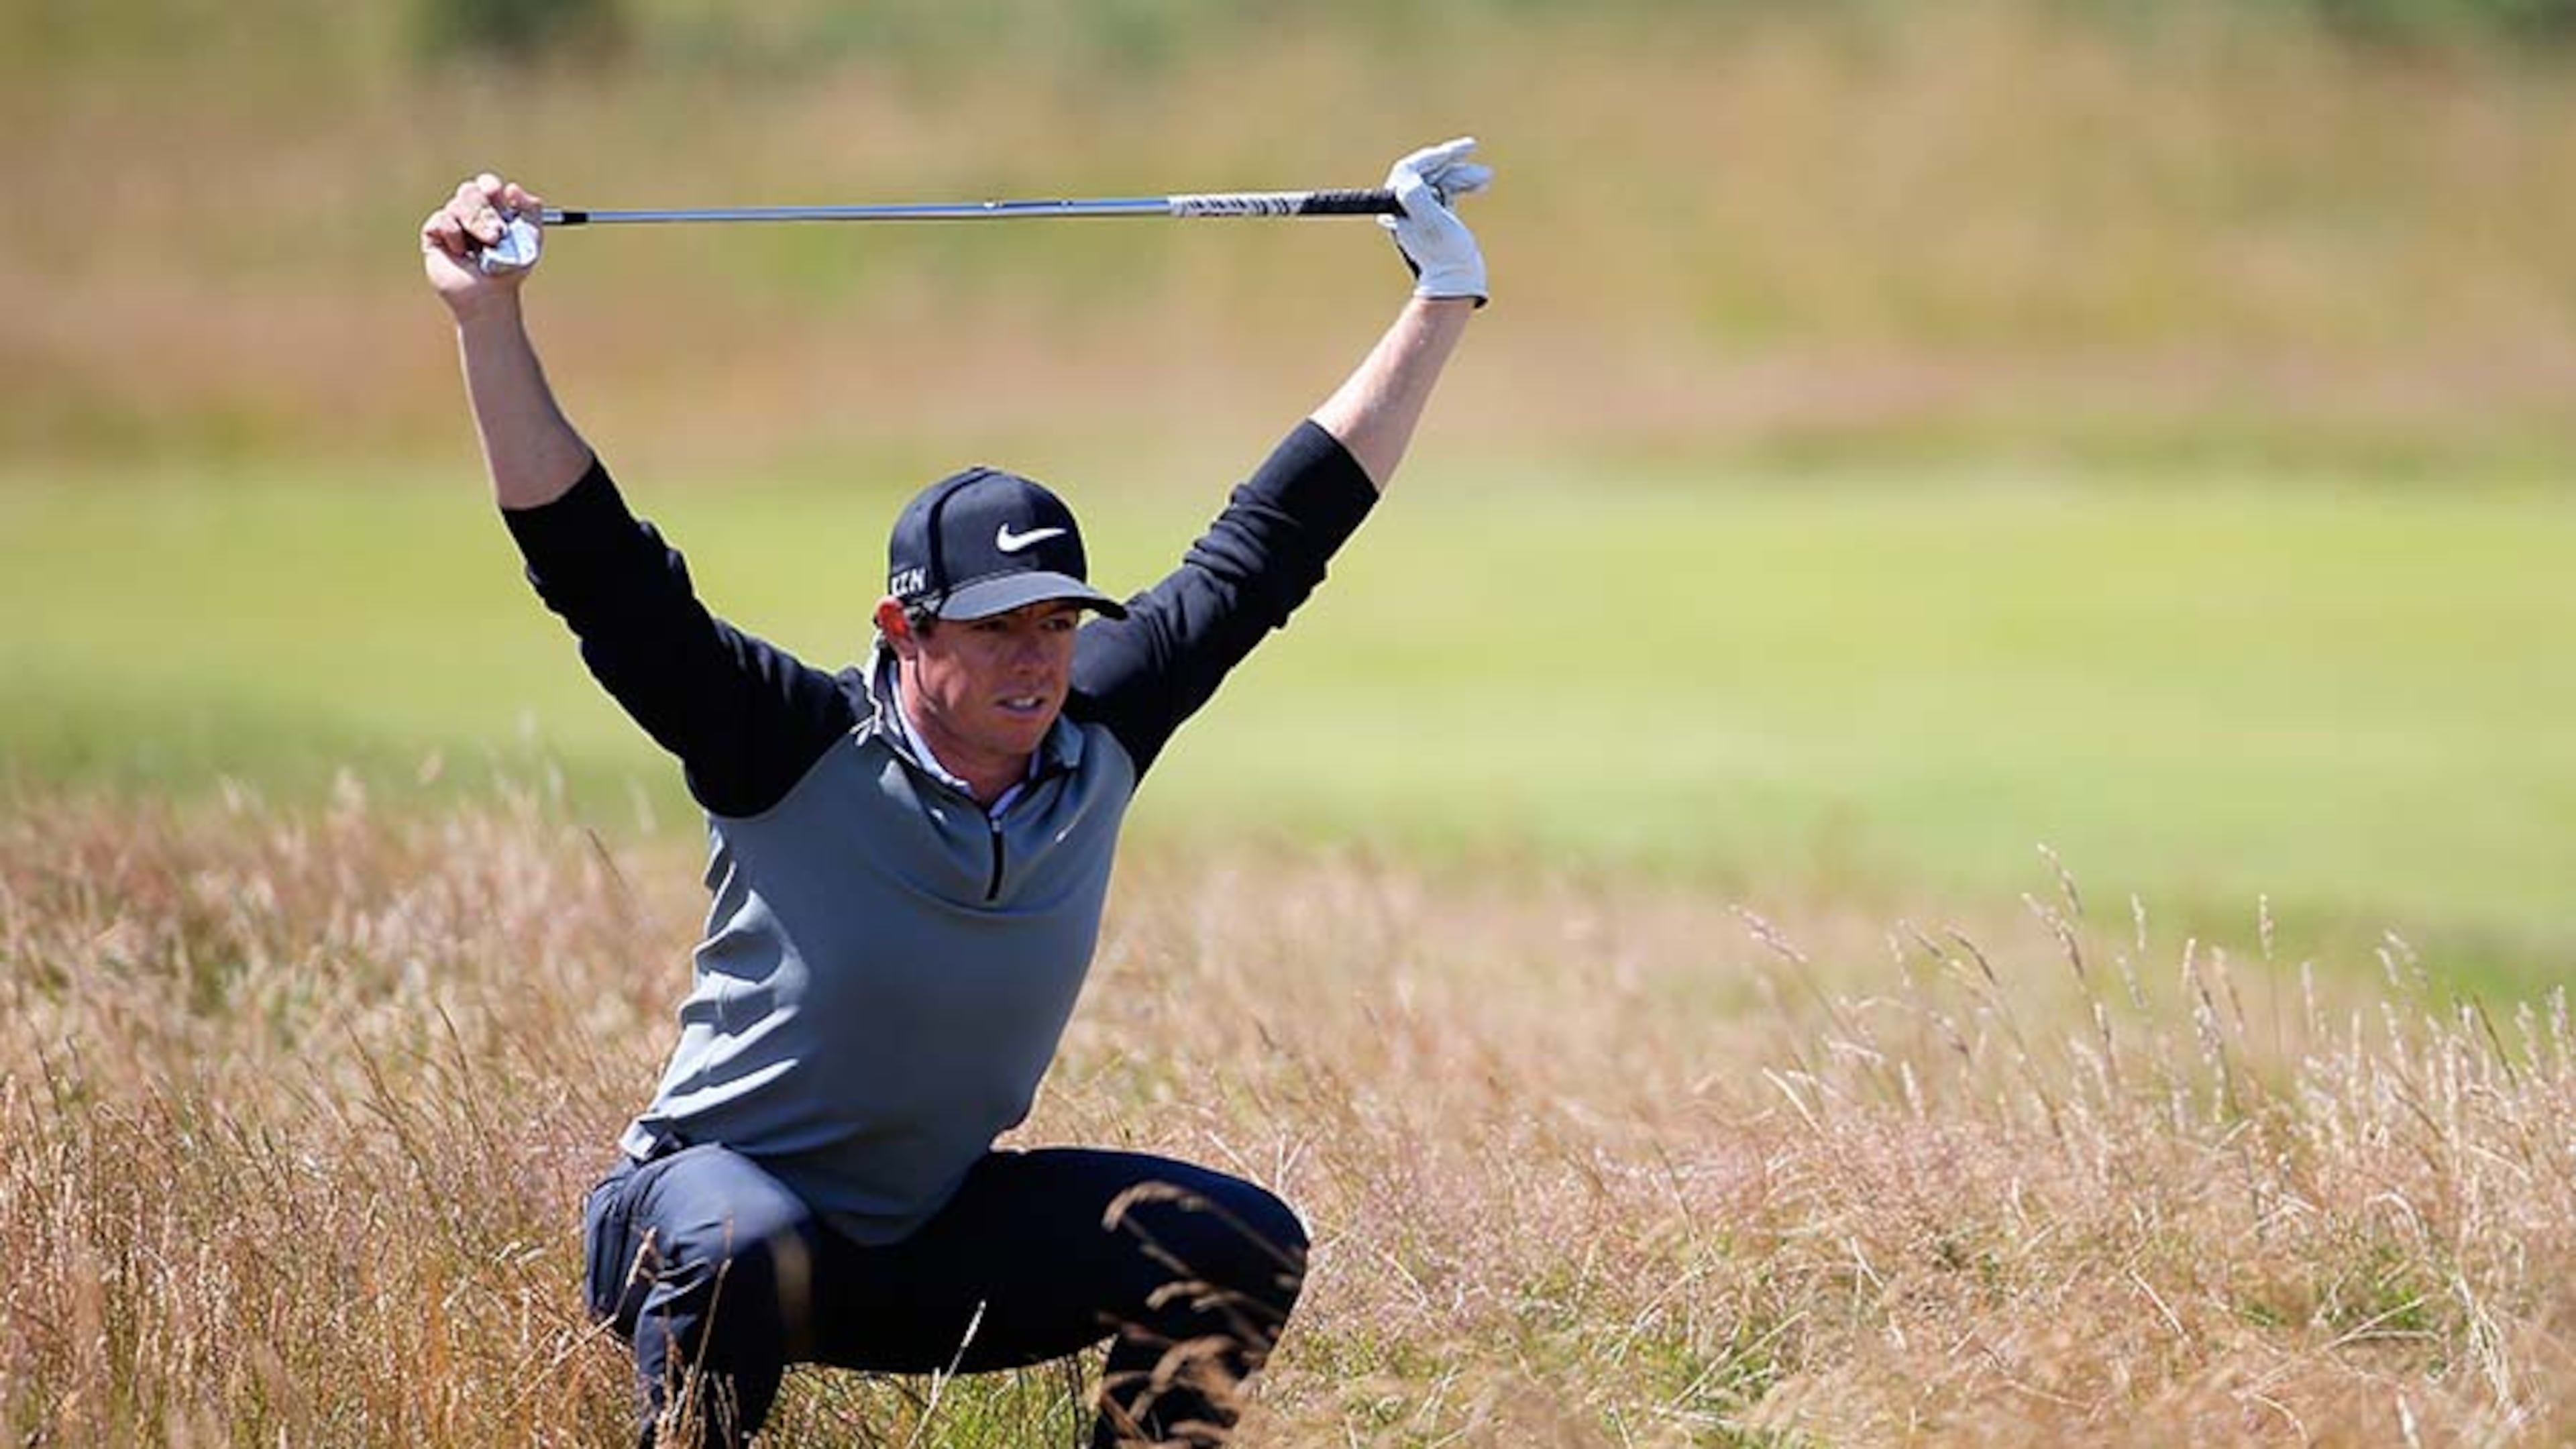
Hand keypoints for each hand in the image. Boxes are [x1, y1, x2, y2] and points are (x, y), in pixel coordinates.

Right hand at [421, 173, 544, 314]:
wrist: (493, 296)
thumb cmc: (511, 269)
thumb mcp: (531, 238)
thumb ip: (530, 210)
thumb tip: (512, 188)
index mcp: (491, 209)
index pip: (487, 184)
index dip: (492, 188)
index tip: (503, 200)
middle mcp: (469, 213)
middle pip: (470, 190)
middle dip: (486, 210)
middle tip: (498, 233)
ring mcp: (451, 223)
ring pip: (457, 204)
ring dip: (475, 223)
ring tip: (487, 246)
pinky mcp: (434, 236)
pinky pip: (441, 220)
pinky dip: (455, 234)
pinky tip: (461, 252)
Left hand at [1380, 138, 1490, 305]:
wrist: (1454, 285)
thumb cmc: (1445, 255)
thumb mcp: (1431, 222)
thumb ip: (1415, 194)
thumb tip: (1407, 171)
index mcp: (1397, 207)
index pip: (1410, 169)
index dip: (1434, 156)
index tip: (1457, 151)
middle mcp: (1404, 209)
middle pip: (1426, 173)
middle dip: (1452, 163)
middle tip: (1473, 151)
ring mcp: (1420, 214)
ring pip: (1440, 181)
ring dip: (1462, 175)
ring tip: (1487, 177)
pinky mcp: (1435, 220)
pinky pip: (1446, 193)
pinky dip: (1462, 186)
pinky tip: (1480, 185)